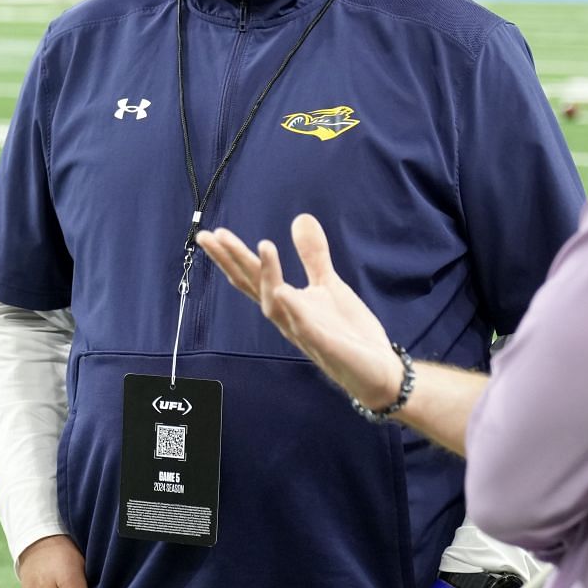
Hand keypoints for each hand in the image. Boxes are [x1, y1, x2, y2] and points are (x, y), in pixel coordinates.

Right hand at [196, 214, 403, 409]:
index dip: (230, 256)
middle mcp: (287, 317)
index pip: (251, 277)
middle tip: (210, 237)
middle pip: (252, 287)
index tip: (210, 233)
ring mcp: (303, 332)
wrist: (377, 369)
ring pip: (274, 305)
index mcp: (286, 303)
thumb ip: (312, 255)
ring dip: (267, 277)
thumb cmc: (347, 331)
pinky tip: (285, 290)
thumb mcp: (329, 285)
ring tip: (264, 245)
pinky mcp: (325, 345)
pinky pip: (305, 327)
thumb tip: (300, 218)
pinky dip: (294, 310)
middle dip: (232, 262)